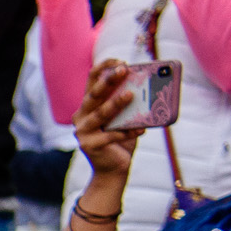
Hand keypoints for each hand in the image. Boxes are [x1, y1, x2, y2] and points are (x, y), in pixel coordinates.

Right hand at [73, 58, 145, 177]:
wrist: (114, 168)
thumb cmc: (121, 139)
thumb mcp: (124, 117)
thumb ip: (129, 104)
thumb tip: (149, 86)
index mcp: (89, 105)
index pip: (92, 79)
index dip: (105, 67)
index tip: (122, 61)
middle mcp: (81, 115)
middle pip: (94, 93)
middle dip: (109, 79)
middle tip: (124, 69)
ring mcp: (82, 131)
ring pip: (99, 114)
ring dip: (115, 104)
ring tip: (131, 95)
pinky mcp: (89, 145)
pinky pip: (111, 135)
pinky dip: (128, 132)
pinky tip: (142, 130)